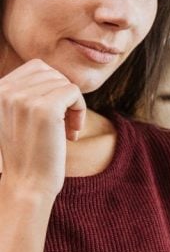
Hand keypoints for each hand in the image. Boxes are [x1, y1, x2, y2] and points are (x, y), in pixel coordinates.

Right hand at [0, 59, 85, 197]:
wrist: (26, 184)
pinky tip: (72, 132)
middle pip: (53, 73)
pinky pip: (74, 92)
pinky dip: (80, 110)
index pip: (37, 67)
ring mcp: (24, 99)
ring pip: (65, 83)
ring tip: (66, 130)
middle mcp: (5, 90)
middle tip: (64, 123)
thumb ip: (28, 91)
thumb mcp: (18, 116)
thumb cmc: (28, 151)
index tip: (54, 112)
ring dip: (73, 106)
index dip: (53, 87)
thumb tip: (53, 72)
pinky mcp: (45, 109)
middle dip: (64, 96)